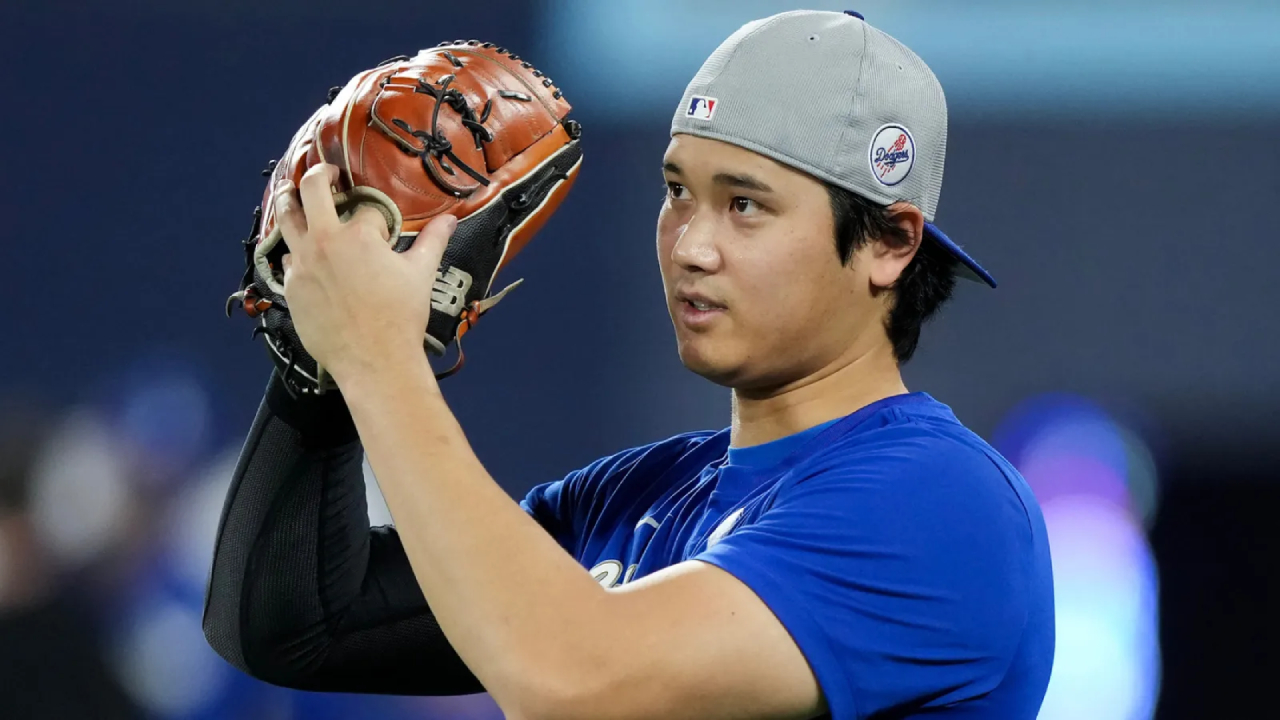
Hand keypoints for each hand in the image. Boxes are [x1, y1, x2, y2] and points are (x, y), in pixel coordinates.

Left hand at [275, 163, 457, 385]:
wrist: (374, 361)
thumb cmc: (400, 317)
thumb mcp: (420, 274)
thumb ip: (432, 240)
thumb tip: (450, 219)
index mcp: (358, 235)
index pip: (366, 209)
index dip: (378, 220)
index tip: (384, 233)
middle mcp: (324, 242)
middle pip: (312, 189)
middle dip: (320, 174)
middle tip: (327, 172)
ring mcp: (302, 265)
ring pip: (285, 218)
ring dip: (289, 200)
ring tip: (291, 193)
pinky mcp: (291, 288)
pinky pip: (286, 259)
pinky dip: (294, 251)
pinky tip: (301, 254)